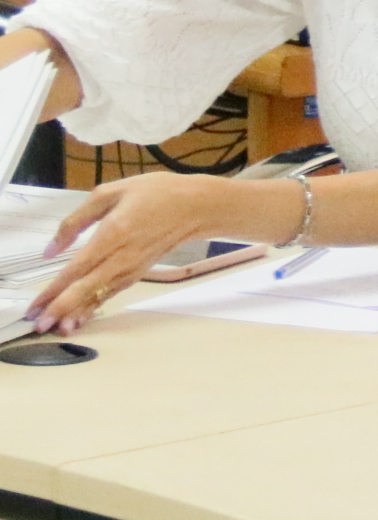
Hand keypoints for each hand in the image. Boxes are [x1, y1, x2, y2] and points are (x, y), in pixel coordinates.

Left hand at [28, 174, 292, 335]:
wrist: (199, 206)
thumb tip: (53, 248)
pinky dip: (95, 306)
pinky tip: (81, 317)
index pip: (79, 266)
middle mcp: (123, 255)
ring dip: (78, 312)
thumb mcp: (112, 191)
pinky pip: (113, 292)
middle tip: (41, 325)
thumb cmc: (157, 193)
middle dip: (62, 308)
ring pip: (101, 294)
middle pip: (88, 287)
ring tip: (58, 328)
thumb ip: (77, 219)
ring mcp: (133, 267)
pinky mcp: (139, 272)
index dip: (56, 288)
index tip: (37, 304)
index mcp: (114, 232)